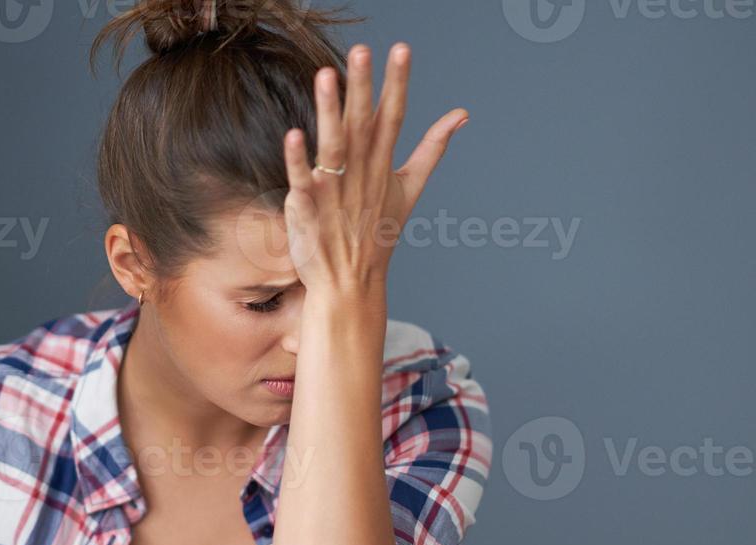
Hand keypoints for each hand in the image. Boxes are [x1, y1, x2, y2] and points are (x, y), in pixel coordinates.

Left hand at [281, 43, 468, 295]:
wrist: (351, 285)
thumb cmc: (377, 233)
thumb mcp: (409, 189)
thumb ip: (433, 149)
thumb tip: (462, 115)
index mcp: (383, 166)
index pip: (394, 117)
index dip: (398, 83)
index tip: (402, 48)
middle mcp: (361, 176)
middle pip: (363, 126)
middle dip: (364, 88)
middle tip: (363, 50)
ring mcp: (335, 194)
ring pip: (333, 148)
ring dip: (330, 113)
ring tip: (326, 76)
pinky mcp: (309, 211)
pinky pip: (304, 183)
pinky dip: (298, 162)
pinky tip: (293, 135)